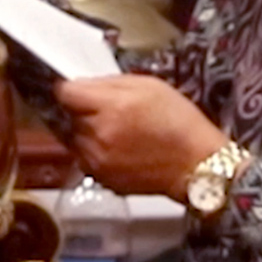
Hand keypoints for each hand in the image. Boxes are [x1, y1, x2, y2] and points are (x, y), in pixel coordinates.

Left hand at [53, 75, 229, 200]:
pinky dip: (95, 151)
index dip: (69, 88)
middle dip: (81, 110)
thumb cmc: (179, 122)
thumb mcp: (150, 85)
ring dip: (86, 131)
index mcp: (111, 107)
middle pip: (67, 116)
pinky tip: (120, 147)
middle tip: (106, 108)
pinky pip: (86, 159)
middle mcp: (98, 136)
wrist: (195, 164)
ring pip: (74, 139)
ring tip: (116, 129)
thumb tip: (83, 84)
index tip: (75, 88)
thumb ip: (110, 82)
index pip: (66, 93)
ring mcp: (98, 161)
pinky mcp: (102, 180)